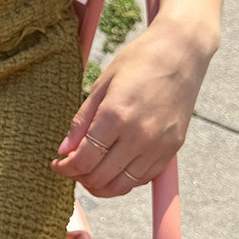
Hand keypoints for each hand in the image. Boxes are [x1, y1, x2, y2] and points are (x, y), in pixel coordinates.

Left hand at [51, 16, 211, 196]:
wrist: (181, 52)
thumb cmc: (138, 61)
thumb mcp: (101, 84)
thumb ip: (82, 121)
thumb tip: (64, 150)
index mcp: (116, 115)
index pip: (84, 159)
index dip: (66, 168)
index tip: (57, 165)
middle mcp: (139, 135)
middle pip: (101, 177)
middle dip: (79, 177)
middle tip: (71, 167)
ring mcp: (159, 145)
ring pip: (123, 186)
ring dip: (101, 185)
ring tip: (89, 172)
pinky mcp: (172, 149)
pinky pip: (143, 178)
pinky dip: (124, 181)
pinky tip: (113, 168)